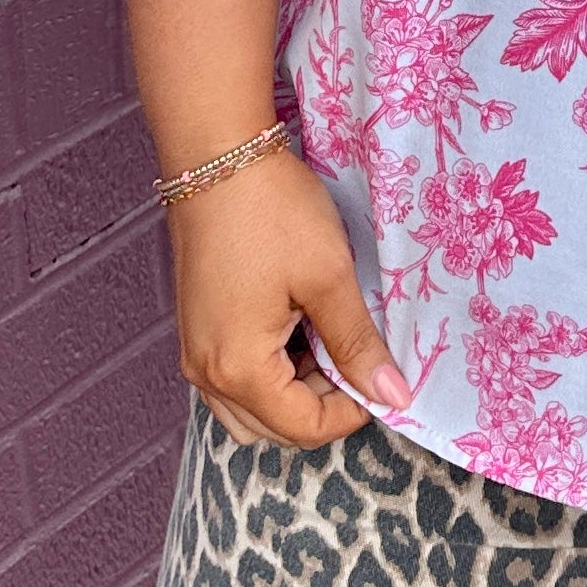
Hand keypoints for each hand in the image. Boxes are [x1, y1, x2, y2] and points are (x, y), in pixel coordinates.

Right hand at [168, 143, 411, 447]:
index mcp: (238, 370)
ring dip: (295, 391)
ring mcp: (194, 353)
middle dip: (322, 405)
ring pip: (250, 410)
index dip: (352, 412)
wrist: (218, 156)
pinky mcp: (196, 331)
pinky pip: (234, 379)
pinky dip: (271, 371)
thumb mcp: (328, 276)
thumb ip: (358, 343)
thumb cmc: (274, 212)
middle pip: (272, 429)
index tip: (383, 374)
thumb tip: (392, 396)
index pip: (302, 428)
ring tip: (329, 335)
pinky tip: (300, 325)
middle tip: (357, 353)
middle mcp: (205, 375)